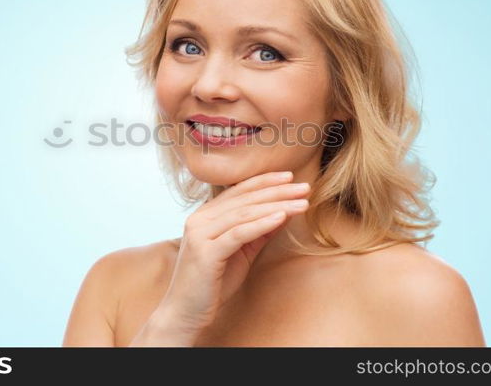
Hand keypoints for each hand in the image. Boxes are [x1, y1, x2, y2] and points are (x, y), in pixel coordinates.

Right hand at [157, 170, 310, 336]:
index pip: (238, 192)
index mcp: (204, 216)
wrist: (186, 313)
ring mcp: (200, 234)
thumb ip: (258, 233)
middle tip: (304, 186)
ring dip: (276, 204)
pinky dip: (262, 223)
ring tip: (301, 202)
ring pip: (244, 213)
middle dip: (277, 191)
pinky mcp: (206, 252)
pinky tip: (282, 216)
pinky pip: (239, 233)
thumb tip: (283, 212)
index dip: (264, 181)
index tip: (289, 176)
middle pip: (244, 199)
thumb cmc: (213, 285)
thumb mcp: (241, 254)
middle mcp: (199, 220)